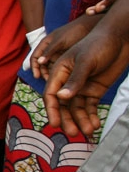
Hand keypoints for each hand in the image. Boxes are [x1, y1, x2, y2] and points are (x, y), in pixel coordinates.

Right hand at [31, 14, 100, 79]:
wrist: (89, 27)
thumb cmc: (74, 31)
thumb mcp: (60, 41)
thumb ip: (49, 51)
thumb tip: (39, 62)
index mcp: (45, 44)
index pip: (35, 57)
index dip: (34, 67)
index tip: (37, 76)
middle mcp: (49, 50)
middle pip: (42, 65)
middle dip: (43, 73)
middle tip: (48, 81)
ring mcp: (58, 54)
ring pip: (50, 67)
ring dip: (51, 74)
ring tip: (56, 81)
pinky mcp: (66, 57)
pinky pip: (59, 67)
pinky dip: (59, 73)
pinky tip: (64, 78)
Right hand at [43, 22, 128, 136]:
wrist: (120, 38)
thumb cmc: (99, 44)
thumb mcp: (86, 61)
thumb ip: (75, 80)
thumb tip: (61, 97)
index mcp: (60, 72)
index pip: (51, 94)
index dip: (52, 110)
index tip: (55, 124)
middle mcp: (68, 82)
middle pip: (64, 105)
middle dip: (68, 119)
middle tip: (73, 133)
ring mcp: (81, 87)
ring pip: (77, 108)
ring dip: (81, 120)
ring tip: (88, 131)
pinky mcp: (94, 90)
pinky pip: (90, 106)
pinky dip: (92, 116)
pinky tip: (95, 124)